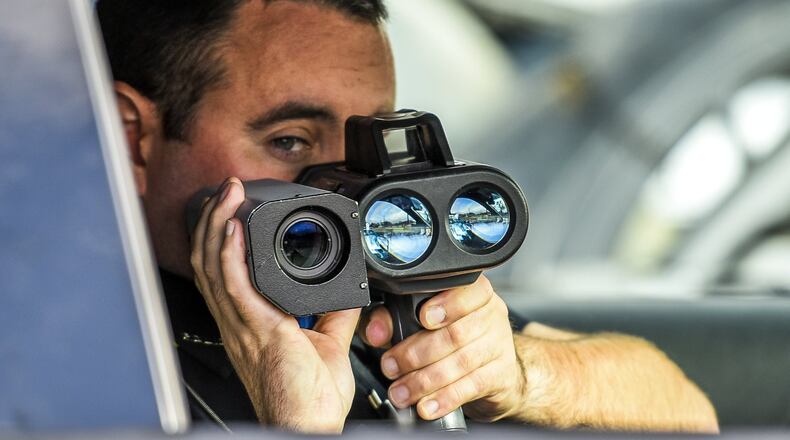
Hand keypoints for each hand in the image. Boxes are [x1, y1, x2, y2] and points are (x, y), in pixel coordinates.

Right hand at [190, 177, 358, 432]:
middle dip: (212, 222)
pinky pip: (233, 285)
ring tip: (227, 195)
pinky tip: (231, 228)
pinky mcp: (256, 330)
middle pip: (209, 263)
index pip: (225, 274)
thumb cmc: (308, 400)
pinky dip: (228, 253)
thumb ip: (335, 315)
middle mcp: (238, 323)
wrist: (306, 427)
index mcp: (250, 325)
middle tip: (227, 191)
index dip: (222, 241)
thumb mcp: (328, 344)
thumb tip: (348, 291)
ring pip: (213, 267)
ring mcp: (242, 326)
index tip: (235, 211)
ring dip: (216, 225)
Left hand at [360, 275, 525, 421]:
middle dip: (416, 353)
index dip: (446, 304)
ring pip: (461, 361)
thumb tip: (375, 331)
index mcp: (472, 292)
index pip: (466, 290)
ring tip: (402, 392)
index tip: (422, 319)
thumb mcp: (421, 322)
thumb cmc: (452, 337)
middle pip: (455, 333)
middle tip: (391, 367)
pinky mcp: (501, 374)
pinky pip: (471, 386)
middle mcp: (490, 314)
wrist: (492, 368)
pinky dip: (445, 398)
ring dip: (425, 380)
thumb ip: (392, 320)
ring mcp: (499, 344)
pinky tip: (427, 405)